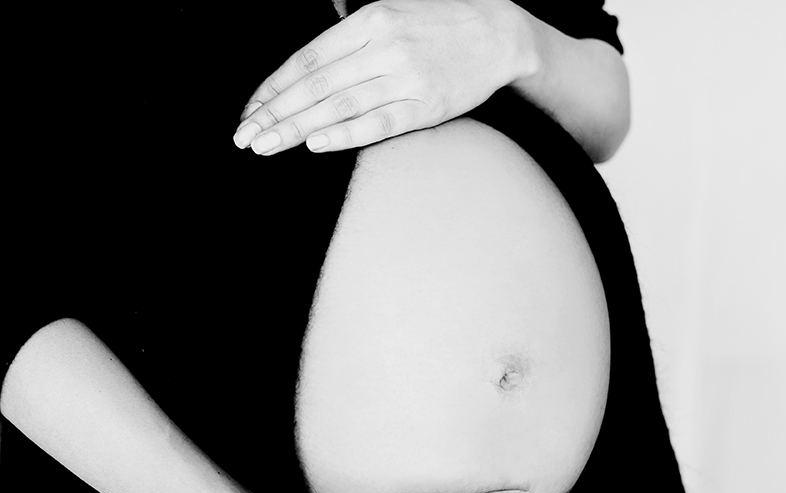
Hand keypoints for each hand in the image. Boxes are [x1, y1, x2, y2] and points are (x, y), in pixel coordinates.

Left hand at [232, 0, 531, 154]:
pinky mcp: (428, 105)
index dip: (273, 87)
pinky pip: (378, 123)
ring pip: (339, 105)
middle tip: (244, 137)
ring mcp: (406, 77)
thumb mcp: (392, 12)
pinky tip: (316, 144)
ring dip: (297, 128)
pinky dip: (345, 134)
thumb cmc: (440, 26)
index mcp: (369, 20)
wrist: (500, 35)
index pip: (307, 58)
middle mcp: (384, 47)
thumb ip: (350, 33)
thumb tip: (307, 61)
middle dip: (275, 112)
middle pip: (315, 84)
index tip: (250, 110)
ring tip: (266, 145)